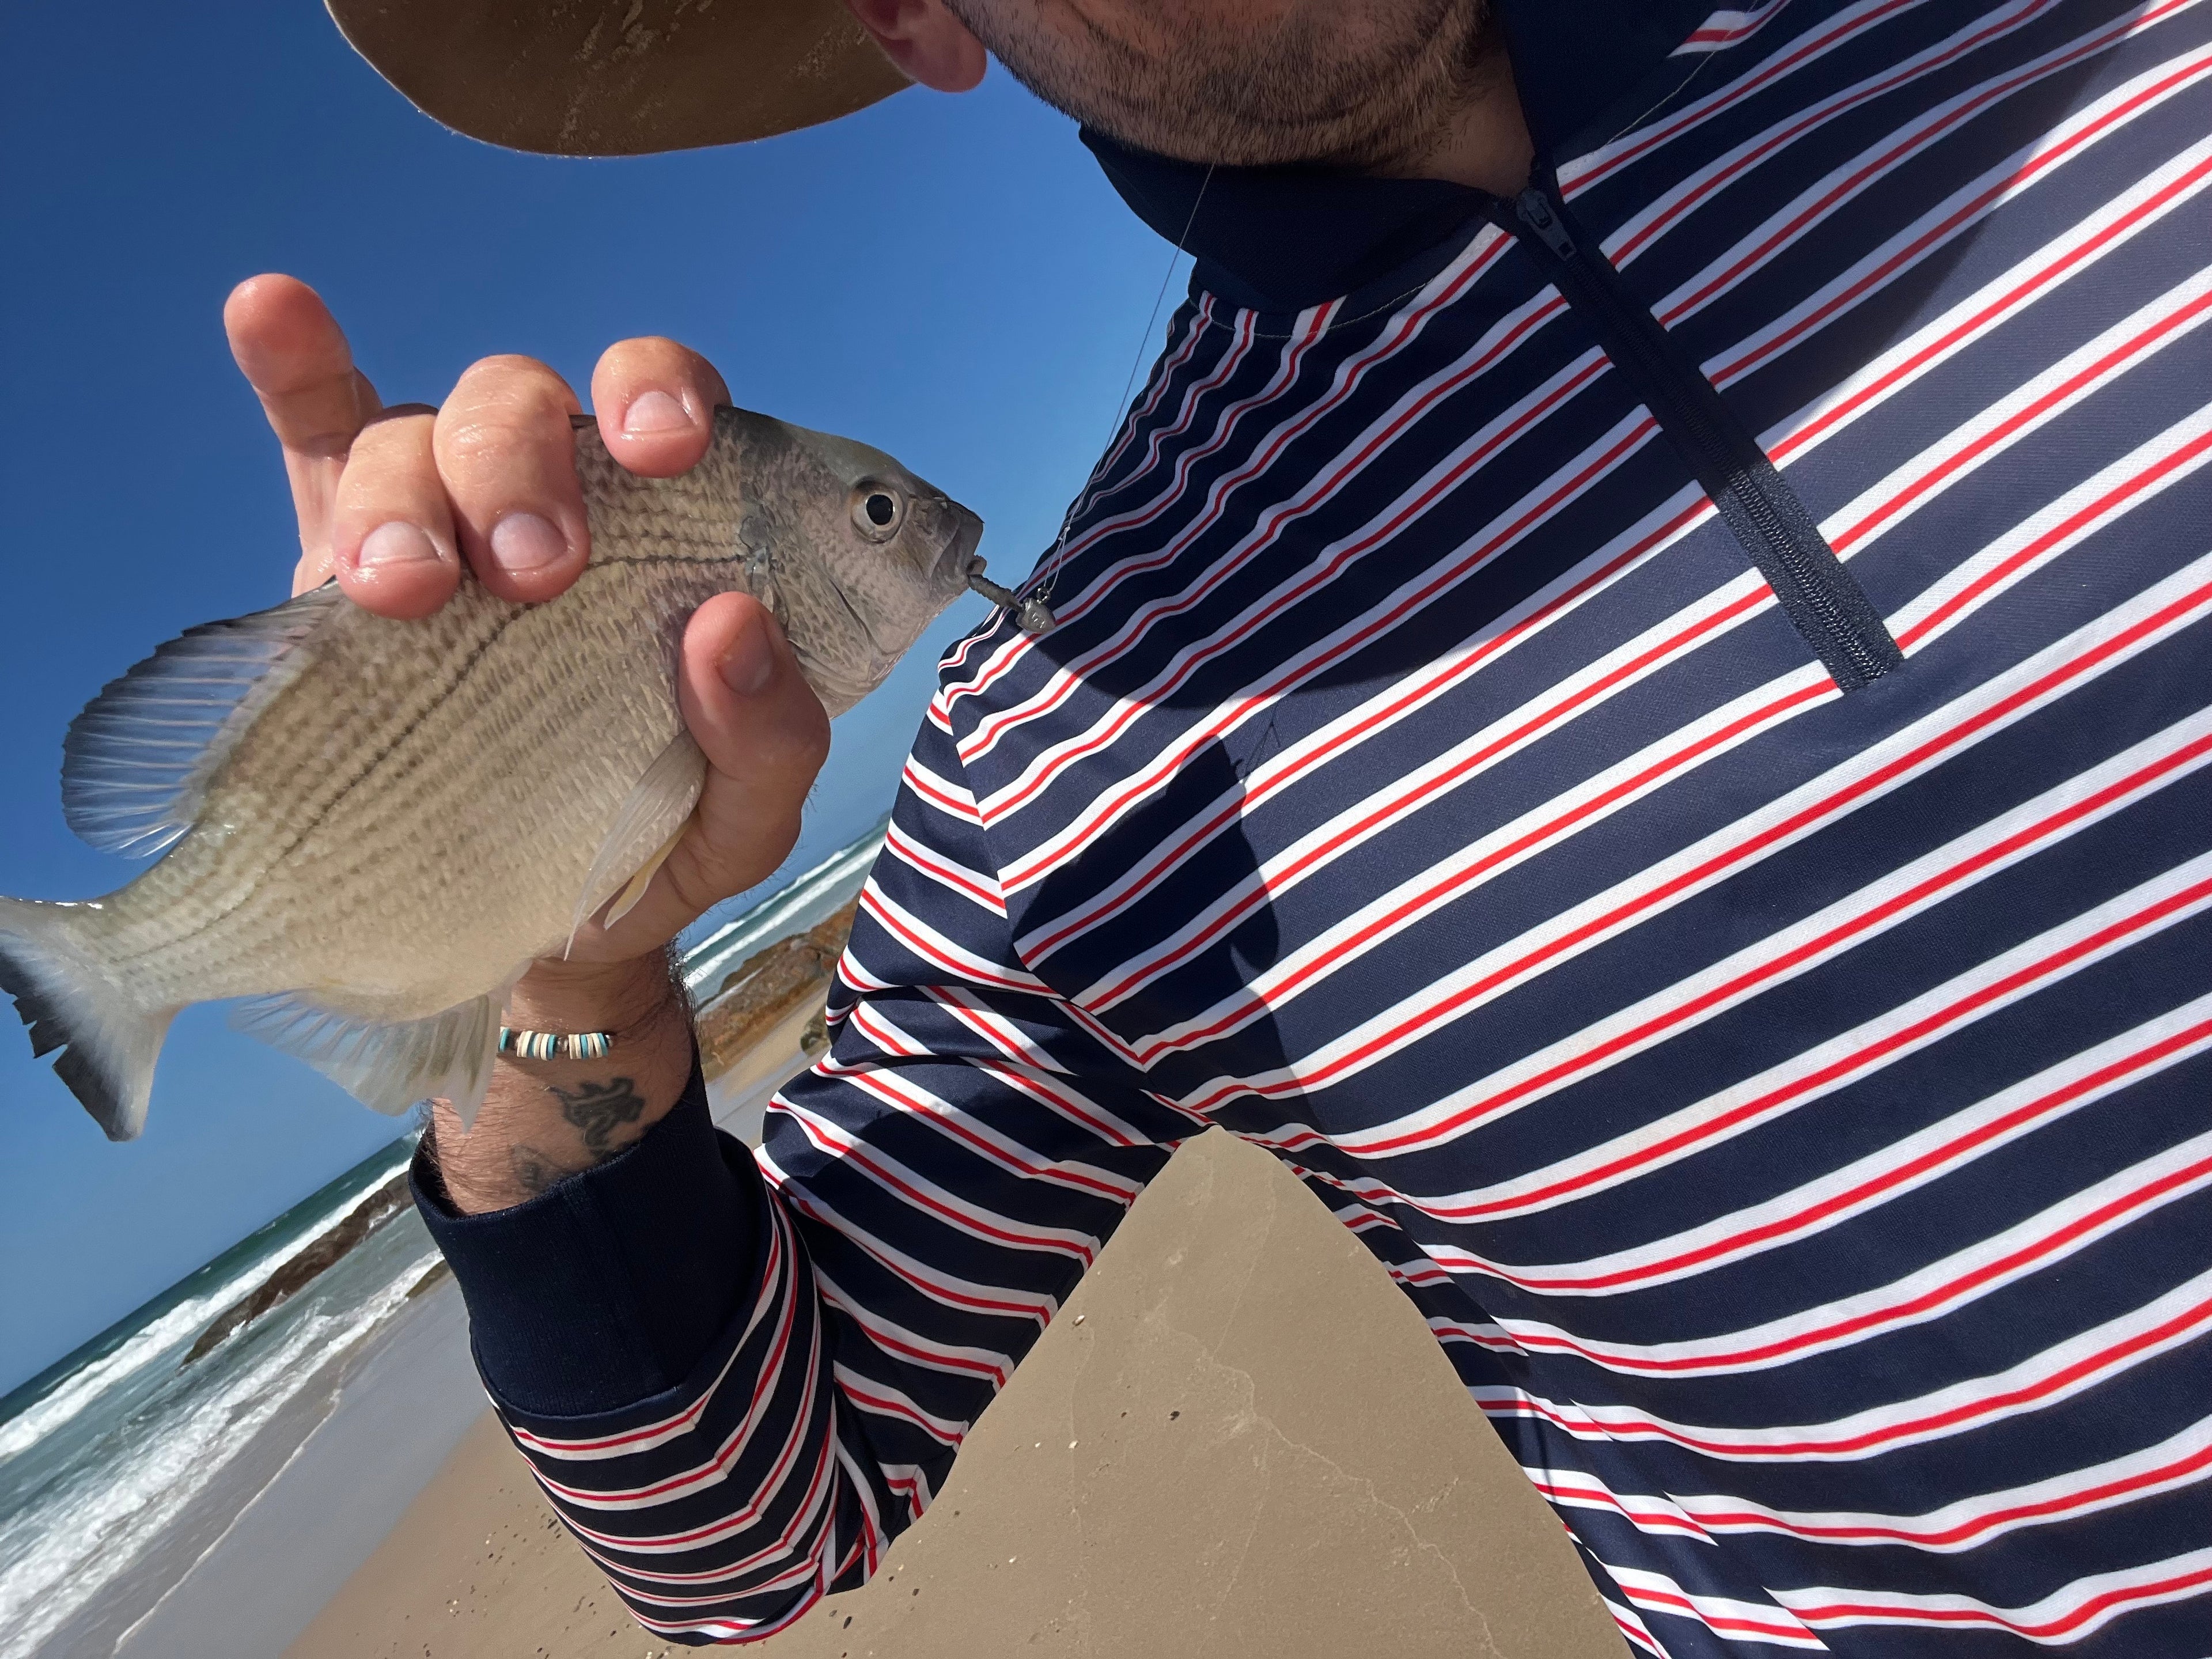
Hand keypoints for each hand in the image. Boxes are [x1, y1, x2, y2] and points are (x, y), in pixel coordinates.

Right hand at [226, 277, 832, 1204]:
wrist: (537, 935)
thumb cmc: (660, 842)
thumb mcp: (745, 818)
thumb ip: (772, 738)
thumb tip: (732, 625)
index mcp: (663, 529)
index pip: (663, 403)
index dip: (657, 391)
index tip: (662, 447)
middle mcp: (551, 499)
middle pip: (522, 403)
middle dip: (521, 464)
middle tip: (533, 572)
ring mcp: (439, 522)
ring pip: (410, 435)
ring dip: (406, 491)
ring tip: (407, 587)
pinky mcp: (337, 566)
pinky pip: (313, 438)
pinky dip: (292, 370)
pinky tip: (270, 310)